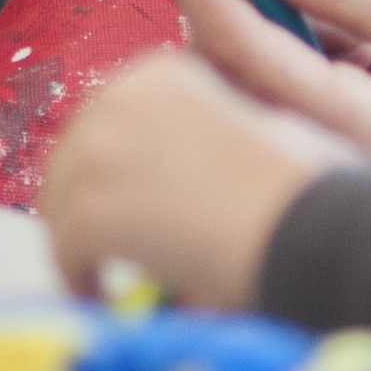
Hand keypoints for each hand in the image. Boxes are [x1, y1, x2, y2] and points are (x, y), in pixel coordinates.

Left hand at [39, 51, 351, 306]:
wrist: (308, 226)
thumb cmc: (300, 182)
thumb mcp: (249, 121)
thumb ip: (199, 126)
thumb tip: (172, 164)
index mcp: (156, 72)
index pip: (107, 121)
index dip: (111, 169)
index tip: (121, 202)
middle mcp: (117, 100)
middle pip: (74, 160)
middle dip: (87, 205)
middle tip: (104, 248)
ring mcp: (99, 155)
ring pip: (62, 205)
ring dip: (78, 244)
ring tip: (102, 279)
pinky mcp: (91, 212)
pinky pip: (65, 249)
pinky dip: (79, 277)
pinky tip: (103, 297)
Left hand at [150, 0, 370, 195]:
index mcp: (350, 127)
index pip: (237, 42)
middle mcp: (317, 173)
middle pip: (220, 79)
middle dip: (216, 9)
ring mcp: (317, 196)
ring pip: (239, 107)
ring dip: (247, 47)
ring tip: (309, 17)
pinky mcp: (324, 204)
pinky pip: (269, 134)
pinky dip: (276, 85)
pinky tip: (332, 66)